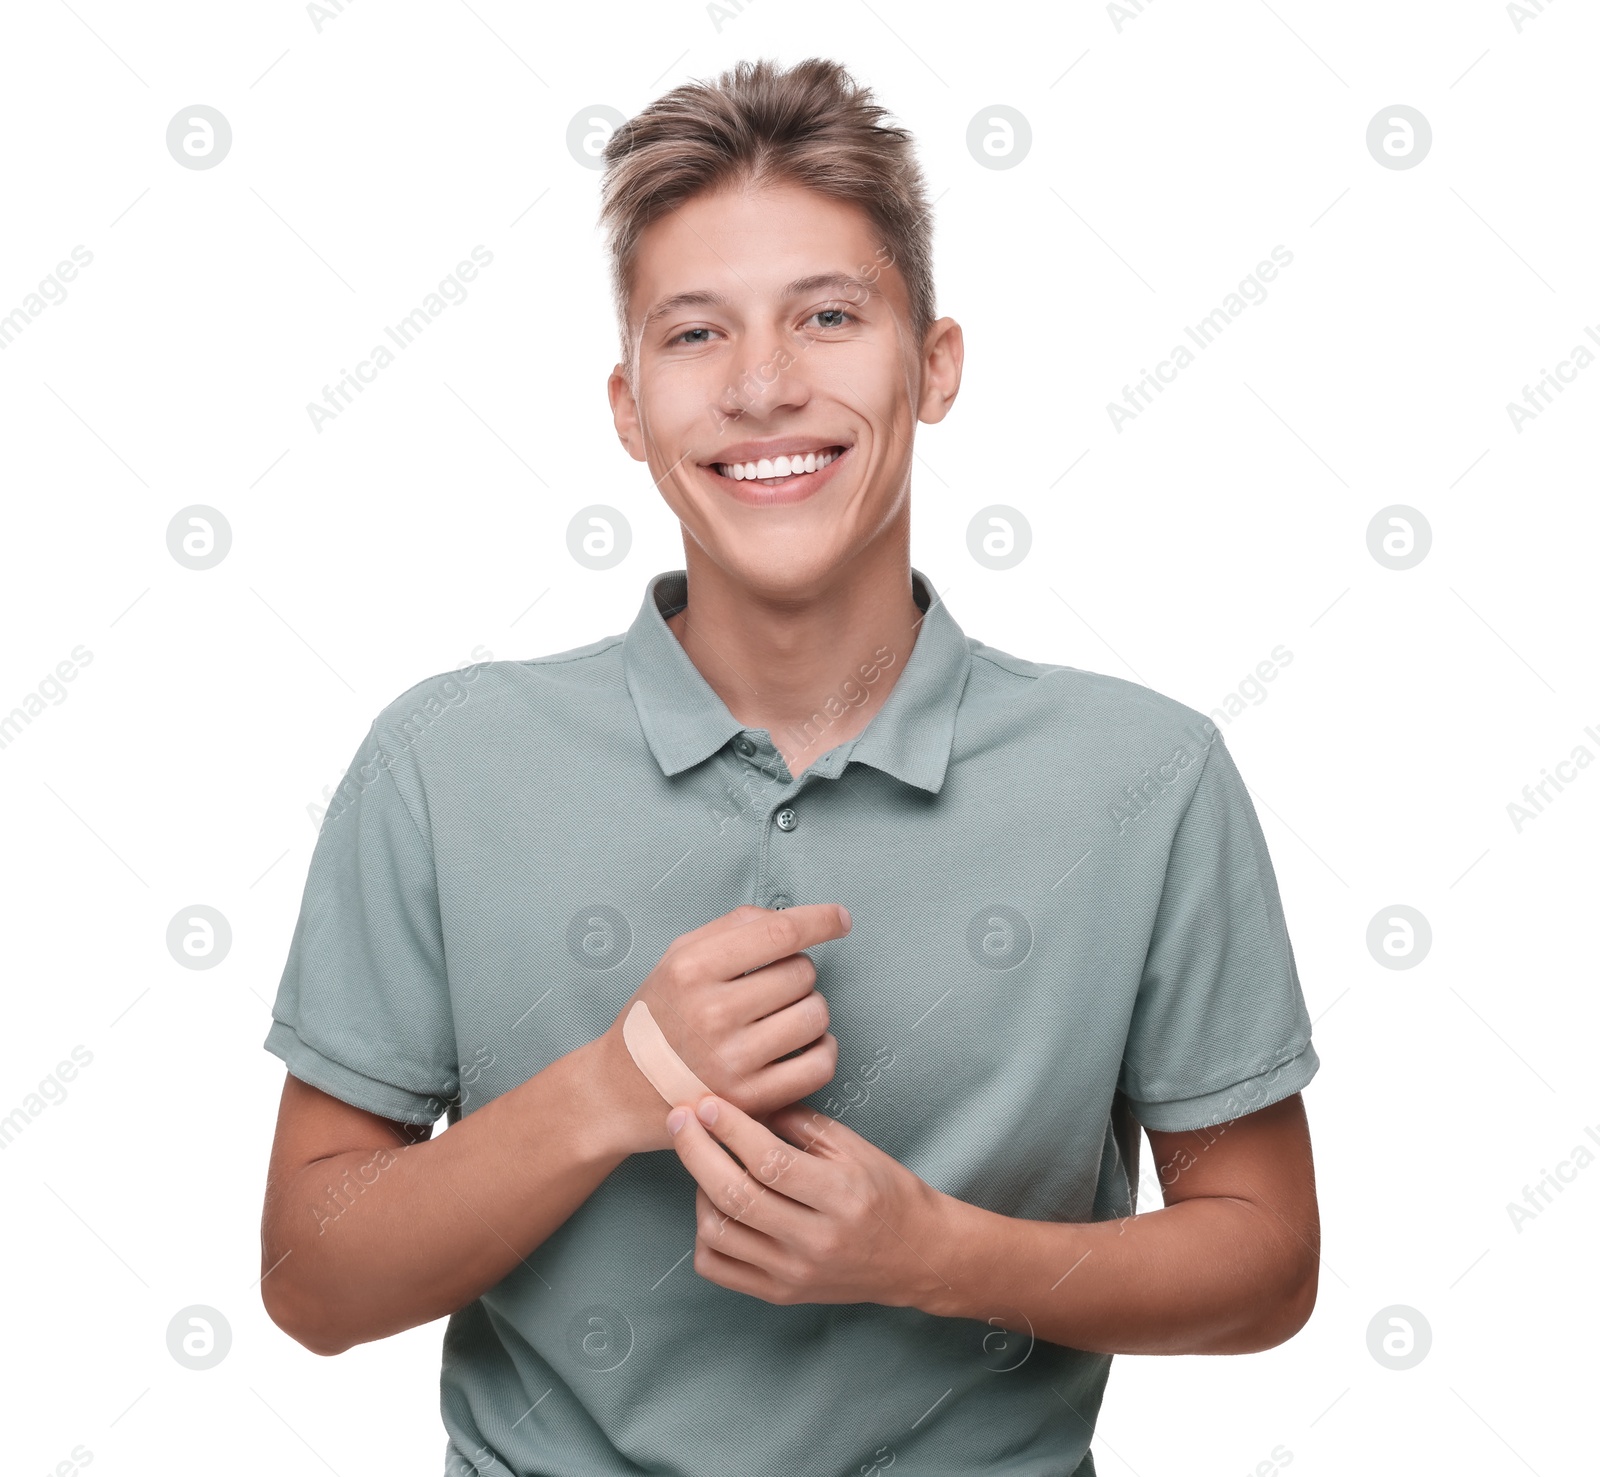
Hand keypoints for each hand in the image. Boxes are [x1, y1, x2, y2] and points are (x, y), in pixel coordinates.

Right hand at [597, 904, 847, 1154]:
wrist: (619, 1090)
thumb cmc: (658, 1014)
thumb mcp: (678, 957)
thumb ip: (735, 928)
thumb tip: (798, 920)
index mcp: (692, 969)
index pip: (779, 933)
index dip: (821, 920)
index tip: (841, 919)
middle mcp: (712, 1014)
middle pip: (802, 972)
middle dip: (796, 972)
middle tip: (769, 987)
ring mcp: (732, 1062)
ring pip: (816, 1015)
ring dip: (809, 1010)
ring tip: (779, 1016)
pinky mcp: (750, 1101)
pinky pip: (820, 1063)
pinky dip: (822, 1050)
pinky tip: (800, 1046)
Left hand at [666, 1091, 953, 1309]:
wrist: (916, 1257)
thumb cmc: (887, 1192)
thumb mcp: (856, 1147)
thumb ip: (801, 1123)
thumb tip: (748, 1101)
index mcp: (841, 1197)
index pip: (771, 1162)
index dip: (732, 1129)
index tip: (707, 1103)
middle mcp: (815, 1241)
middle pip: (736, 1195)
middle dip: (697, 1151)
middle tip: (680, 1119)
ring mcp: (794, 1273)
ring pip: (719, 1232)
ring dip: (699, 1189)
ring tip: (705, 1162)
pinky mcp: (779, 1294)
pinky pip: (717, 1268)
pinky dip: (703, 1233)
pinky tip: (714, 1205)